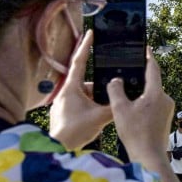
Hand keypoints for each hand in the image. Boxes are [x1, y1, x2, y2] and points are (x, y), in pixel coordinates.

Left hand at [49, 31, 112, 149]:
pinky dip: (92, 108)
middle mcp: (66, 92)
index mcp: (71, 87)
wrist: (57, 148)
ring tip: (106, 111)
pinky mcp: (65, 112)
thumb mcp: (99, 117)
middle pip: (88, 82)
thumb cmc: (74, 131)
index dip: (85, 46)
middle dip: (102, 86)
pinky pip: (82, 104)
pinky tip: (100, 117)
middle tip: (113, 88)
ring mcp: (65, 102)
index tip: (91, 32)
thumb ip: (113, 106)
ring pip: (87, 95)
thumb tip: (124, 98)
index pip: (79, 61)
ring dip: (97, 101)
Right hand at [108, 46, 174, 161]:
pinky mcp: (166, 119)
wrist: (150, 158)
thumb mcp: (120, 110)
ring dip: (140, 94)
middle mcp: (166, 99)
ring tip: (126, 95)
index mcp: (156, 93)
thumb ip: (116, 90)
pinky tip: (132, 111)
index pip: (153, 69)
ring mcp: (168, 110)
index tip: (146, 48)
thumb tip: (116, 80)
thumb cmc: (135, 134)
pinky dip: (143, 104)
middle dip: (140, 79)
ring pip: (152, 95)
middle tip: (127, 73)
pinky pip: (154, 105)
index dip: (149, 57)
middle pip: (152, 83)